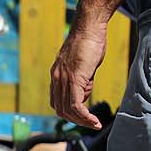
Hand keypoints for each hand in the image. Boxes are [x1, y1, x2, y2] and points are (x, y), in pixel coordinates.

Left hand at [50, 13, 108, 128]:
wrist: (89, 26)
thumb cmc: (90, 41)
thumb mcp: (83, 64)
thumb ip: (82, 78)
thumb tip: (84, 91)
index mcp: (56, 74)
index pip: (56, 101)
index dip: (68, 113)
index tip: (82, 117)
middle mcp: (56, 78)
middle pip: (60, 109)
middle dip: (76, 120)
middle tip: (90, 123)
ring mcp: (64, 79)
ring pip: (68, 110)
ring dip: (81, 121)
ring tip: (94, 124)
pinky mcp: (74, 79)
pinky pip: (76, 105)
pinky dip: (84, 117)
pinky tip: (93, 120)